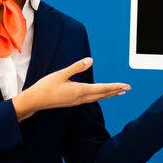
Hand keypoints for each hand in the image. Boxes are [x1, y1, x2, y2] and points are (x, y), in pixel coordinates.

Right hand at [12, 57, 130, 120]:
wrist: (35, 101)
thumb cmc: (46, 87)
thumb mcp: (61, 74)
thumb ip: (76, 67)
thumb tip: (90, 60)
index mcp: (80, 90)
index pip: (102, 89)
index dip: (115, 86)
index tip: (125, 86)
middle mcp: (81, 98)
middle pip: (102, 94)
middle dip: (115, 91)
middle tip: (127, 89)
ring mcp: (77, 101)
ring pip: (97, 98)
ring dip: (108, 94)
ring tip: (117, 92)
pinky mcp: (72, 102)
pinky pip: (90, 99)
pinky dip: (99, 96)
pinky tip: (99, 95)